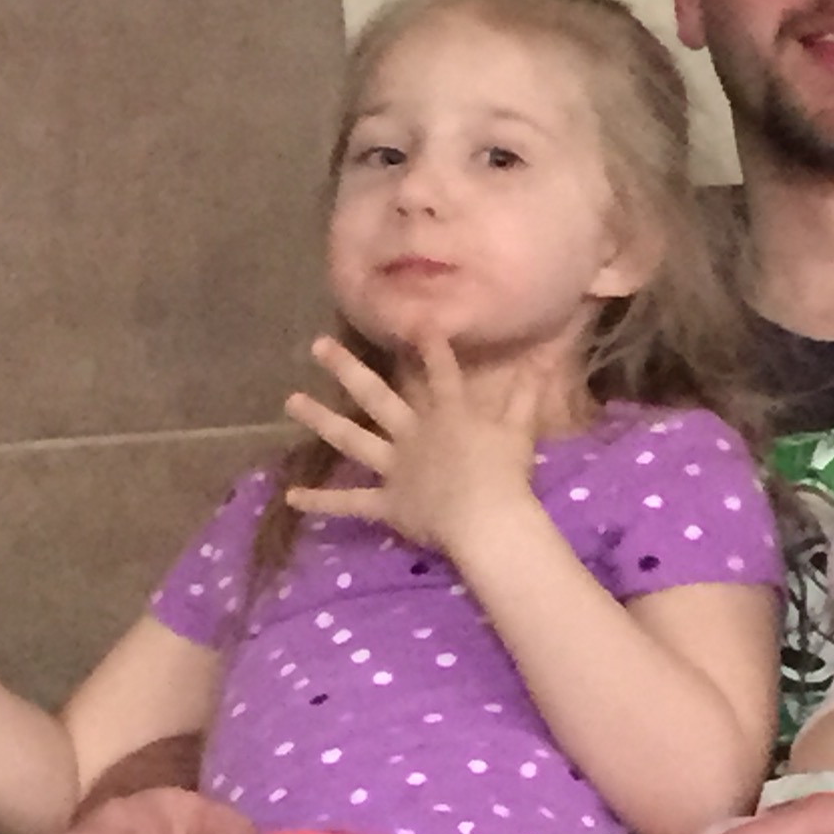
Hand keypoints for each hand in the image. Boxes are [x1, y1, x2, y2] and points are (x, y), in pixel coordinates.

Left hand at [283, 322, 546, 561]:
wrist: (487, 518)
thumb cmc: (507, 475)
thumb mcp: (520, 431)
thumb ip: (527, 396)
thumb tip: (542, 361)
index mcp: (448, 414)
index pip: (439, 370)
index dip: (428, 343)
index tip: (413, 315)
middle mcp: (413, 433)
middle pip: (376, 394)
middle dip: (346, 368)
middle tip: (317, 346)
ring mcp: (395, 466)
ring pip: (351, 438)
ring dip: (320, 419)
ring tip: (291, 401)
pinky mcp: (388, 501)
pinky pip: (350, 503)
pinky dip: (321, 503)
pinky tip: (292, 497)